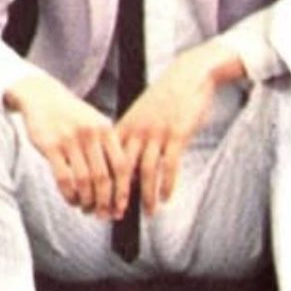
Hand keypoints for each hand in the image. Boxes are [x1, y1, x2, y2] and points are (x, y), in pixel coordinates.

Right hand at [6, 72, 128, 218]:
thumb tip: (122, 183)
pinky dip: (69, 195)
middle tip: (104, 216)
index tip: (122, 208)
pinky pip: (63, 178)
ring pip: (83, 181)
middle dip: (105, 202)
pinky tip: (72, 201)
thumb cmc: (74, 116)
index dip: (123, 191)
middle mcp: (91, 135)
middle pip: (103, 178)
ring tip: (87, 209)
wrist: (43, 97)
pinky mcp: (50, 146)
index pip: (122, 167)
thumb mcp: (97, 124)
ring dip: (87, 201)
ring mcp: (70, 140)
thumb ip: (110, 148)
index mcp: (107, 131)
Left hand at [116, 42, 229, 215]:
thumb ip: (133, 135)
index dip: (103, 185)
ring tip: (148, 212)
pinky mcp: (178, 134)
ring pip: (147, 171)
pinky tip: (167, 197)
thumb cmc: (167, 96)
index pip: (108, 162)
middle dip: (118, 196)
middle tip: (117, 216)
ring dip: (146, 195)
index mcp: (125, 126)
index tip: (100, 203)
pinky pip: (170, 165)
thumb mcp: (142, 112)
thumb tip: (129, 163)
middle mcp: (137, 131)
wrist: (189, 74)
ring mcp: (157, 133)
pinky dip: (167, 184)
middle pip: (123, 170)